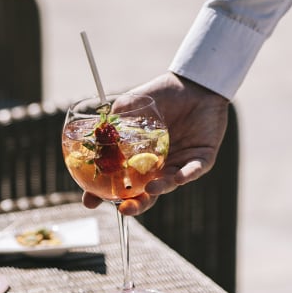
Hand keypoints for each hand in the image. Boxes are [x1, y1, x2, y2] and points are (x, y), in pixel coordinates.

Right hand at [82, 72, 228, 214]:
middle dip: (135, 205)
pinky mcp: (201, 158)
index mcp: (138, 158)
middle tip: (123, 209)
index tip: (89, 202)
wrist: (192, 83)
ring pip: (169, 184)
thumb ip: (112, 124)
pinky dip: (187, 175)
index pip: (119, 182)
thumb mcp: (129, 107)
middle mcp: (158, 166)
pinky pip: (194, 170)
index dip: (104, 194)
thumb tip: (92, 139)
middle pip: (145, 194)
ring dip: (159, 190)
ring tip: (149, 190)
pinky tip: (179, 178)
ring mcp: (179, 164)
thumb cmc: (160, 95)